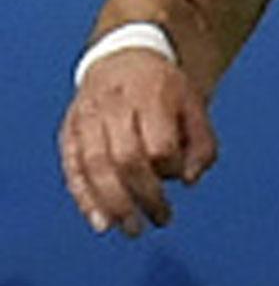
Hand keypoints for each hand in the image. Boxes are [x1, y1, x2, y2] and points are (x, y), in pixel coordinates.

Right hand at [59, 48, 217, 236]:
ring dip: (112, 204)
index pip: (158, 143)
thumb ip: (202, 144)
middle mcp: (114, 106)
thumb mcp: (195, 105)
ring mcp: (87, 119)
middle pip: (125, 159)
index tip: (181, 178)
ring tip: (130, 229)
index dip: (170, 168)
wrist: (122, 56)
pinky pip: (73, 168)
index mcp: (152, 96)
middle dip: (143, 196)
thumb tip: (189, 181)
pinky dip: (84, 198)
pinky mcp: (70, 131)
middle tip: (160, 220)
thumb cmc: (165, 90)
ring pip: (94, 167)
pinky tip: (100, 222)